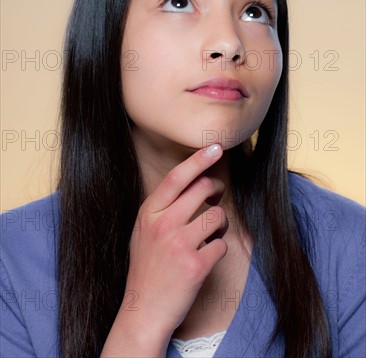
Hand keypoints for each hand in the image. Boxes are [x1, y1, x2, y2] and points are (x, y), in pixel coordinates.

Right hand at [101, 144, 227, 356]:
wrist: (143, 311)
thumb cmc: (146, 268)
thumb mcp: (143, 232)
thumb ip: (162, 208)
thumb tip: (192, 183)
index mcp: (149, 213)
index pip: (177, 177)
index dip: (198, 159)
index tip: (215, 147)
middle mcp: (163, 225)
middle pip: (202, 189)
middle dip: (216, 189)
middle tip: (217, 196)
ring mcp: (180, 245)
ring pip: (218, 216)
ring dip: (220, 224)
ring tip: (210, 235)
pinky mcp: (196, 265)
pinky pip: (222, 244)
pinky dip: (219, 248)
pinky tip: (208, 256)